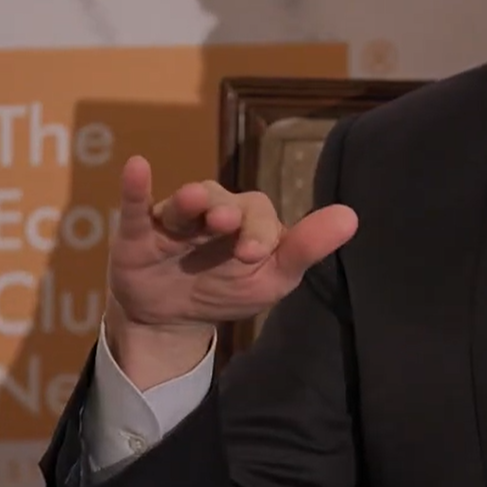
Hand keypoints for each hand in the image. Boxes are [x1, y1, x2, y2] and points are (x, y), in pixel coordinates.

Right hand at [104, 155, 356, 385]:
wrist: (173, 320)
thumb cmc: (227, 290)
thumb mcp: (271, 279)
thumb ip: (306, 249)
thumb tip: (351, 216)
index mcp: (248, 221)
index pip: (259, 216)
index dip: (259, 232)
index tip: (254, 255)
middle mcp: (212, 212)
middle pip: (222, 202)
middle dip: (226, 214)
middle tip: (226, 225)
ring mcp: (176, 220)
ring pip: (184, 204)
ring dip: (189, 201)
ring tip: (193, 201)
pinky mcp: (139, 233)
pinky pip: (136, 206)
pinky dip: (135, 187)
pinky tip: (136, 166)